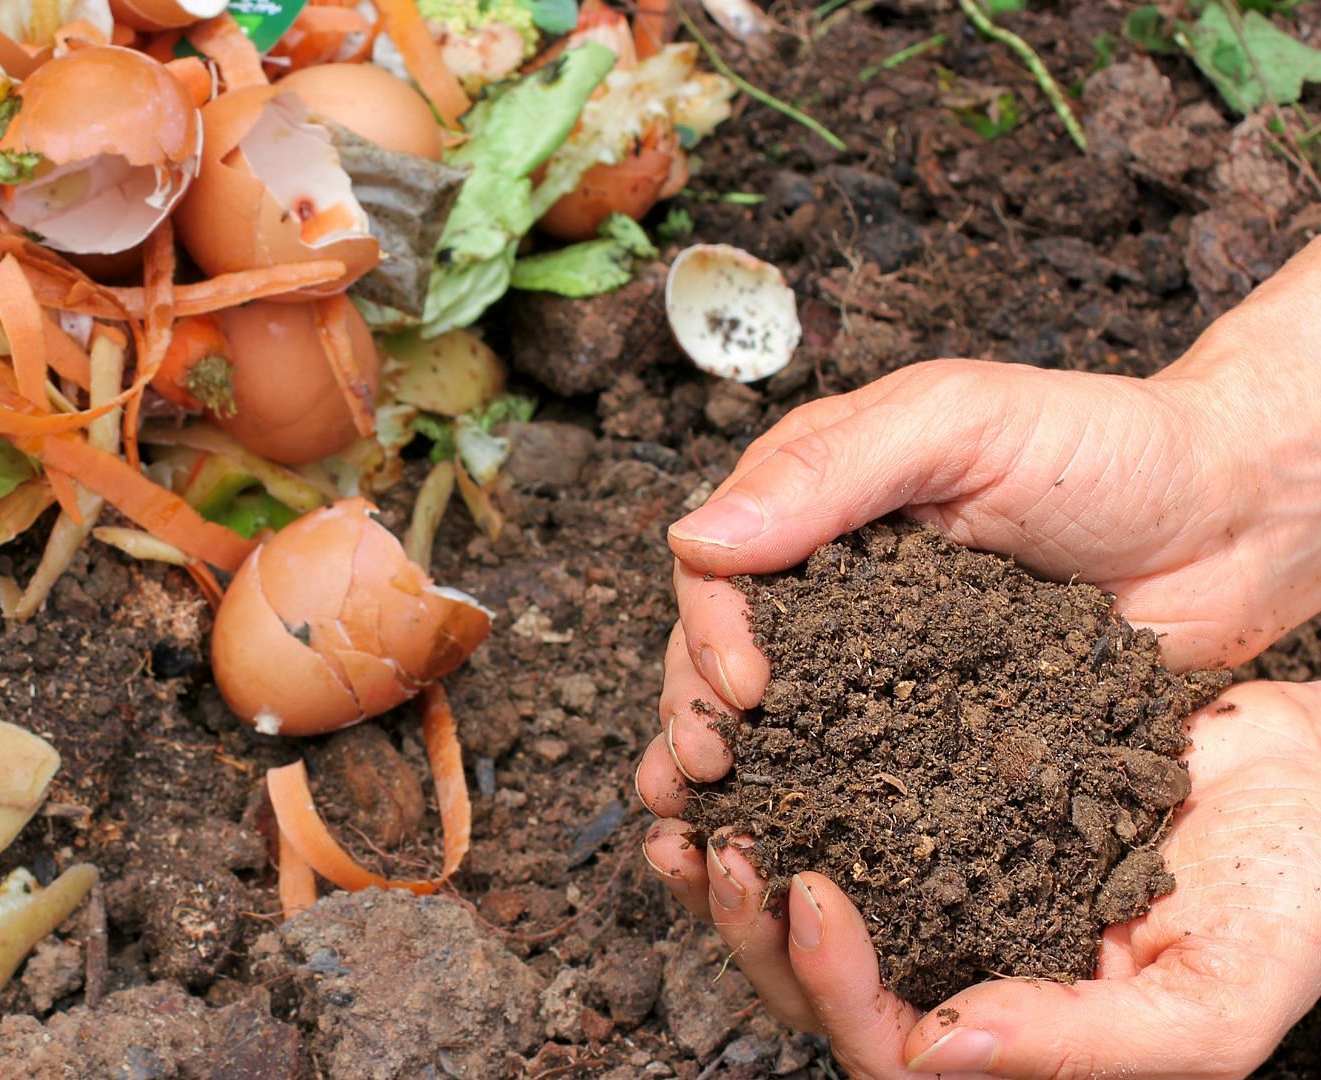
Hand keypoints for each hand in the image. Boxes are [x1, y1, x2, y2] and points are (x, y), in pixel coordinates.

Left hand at [642, 680, 1320, 1079]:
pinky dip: (779, 789)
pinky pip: (834, 816)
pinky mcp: (934, 813)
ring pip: (806, 908)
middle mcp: (961, 974)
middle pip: (817, 988)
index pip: (887, 1048)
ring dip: (738, 866)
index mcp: (1014, 1038)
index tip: (806, 890)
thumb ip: (1087, 1043)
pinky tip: (742, 746)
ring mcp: (942, 895)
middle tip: (717, 845)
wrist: (1317, 772)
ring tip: (689, 805)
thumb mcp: (1218, 992)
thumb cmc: (1295, 892)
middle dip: (753, 926)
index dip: (833, 984)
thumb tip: (933, 1053)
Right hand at [656, 235, 1320, 785]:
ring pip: (780, 726)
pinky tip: (797, 857)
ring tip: (714, 837)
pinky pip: (869, 773)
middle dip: (698, 718)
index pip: (717, 571)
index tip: (743, 688)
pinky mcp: (940, 729)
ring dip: (738, 780)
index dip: (707, 632)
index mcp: (816, 503)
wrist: (1239, 518)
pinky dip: (824, 814)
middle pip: (724, 658)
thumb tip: (694, 538)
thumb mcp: (960, 423)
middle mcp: (833, 588)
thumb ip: (829, 472)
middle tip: (705, 776)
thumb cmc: (1108, 445)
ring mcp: (884, 663)